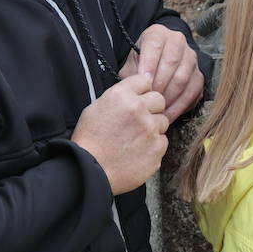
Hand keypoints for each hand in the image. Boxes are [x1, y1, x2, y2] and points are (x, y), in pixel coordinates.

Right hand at [72, 73, 168, 193]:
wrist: (89, 170)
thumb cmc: (89, 141)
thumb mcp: (96, 108)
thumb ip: (120, 96)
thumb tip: (136, 92)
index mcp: (121, 95)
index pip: (145, 81)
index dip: (142, 91)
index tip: (139, 99)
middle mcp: (139, 109)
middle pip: (159, 100)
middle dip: (152, 108)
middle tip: (139, 120)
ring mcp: (150, 129)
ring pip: (163, 121)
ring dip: (153, 127)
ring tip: (135, 138)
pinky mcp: (157, 148)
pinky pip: (163, 141)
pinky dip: (153, 145)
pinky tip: (138, 151)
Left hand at [119, 24, 203, 121]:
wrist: (156, 65)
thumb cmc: (140, 65)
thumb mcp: (131, 64)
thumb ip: (131, 74)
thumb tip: (138, 89)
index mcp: (158, 33)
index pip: (155, 45)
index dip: (149, 64)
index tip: (144, 82)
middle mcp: (178, 41)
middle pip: (172, 61)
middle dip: (160, 83)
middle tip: (150, 99)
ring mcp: (191, 57)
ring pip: (183, 77)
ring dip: (170, 96)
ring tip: (158, 109)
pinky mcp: (199, 75)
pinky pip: (193, 91)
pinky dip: (180, 105)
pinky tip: (168, 115)